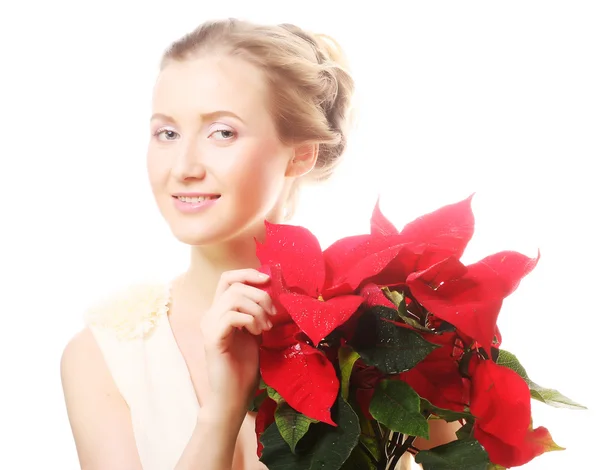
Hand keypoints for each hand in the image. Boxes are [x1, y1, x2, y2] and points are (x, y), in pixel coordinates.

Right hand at [199, 269, 274, 414]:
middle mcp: (210, 315)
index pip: (228, 278)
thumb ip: (256, 312)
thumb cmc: (243, 367)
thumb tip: (269, 292)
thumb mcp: (254, 332)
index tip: (268, 279)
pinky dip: (250, 320)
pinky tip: (257, 333)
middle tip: (272, 315)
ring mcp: (209, 326)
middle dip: (260, 295)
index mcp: (218, 311)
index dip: (247, 273)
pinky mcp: (213, 338)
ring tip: (264, 328)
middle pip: (234, 285)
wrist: (233, 396)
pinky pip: (232, 316)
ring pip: (234, 297)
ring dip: (257, 310)